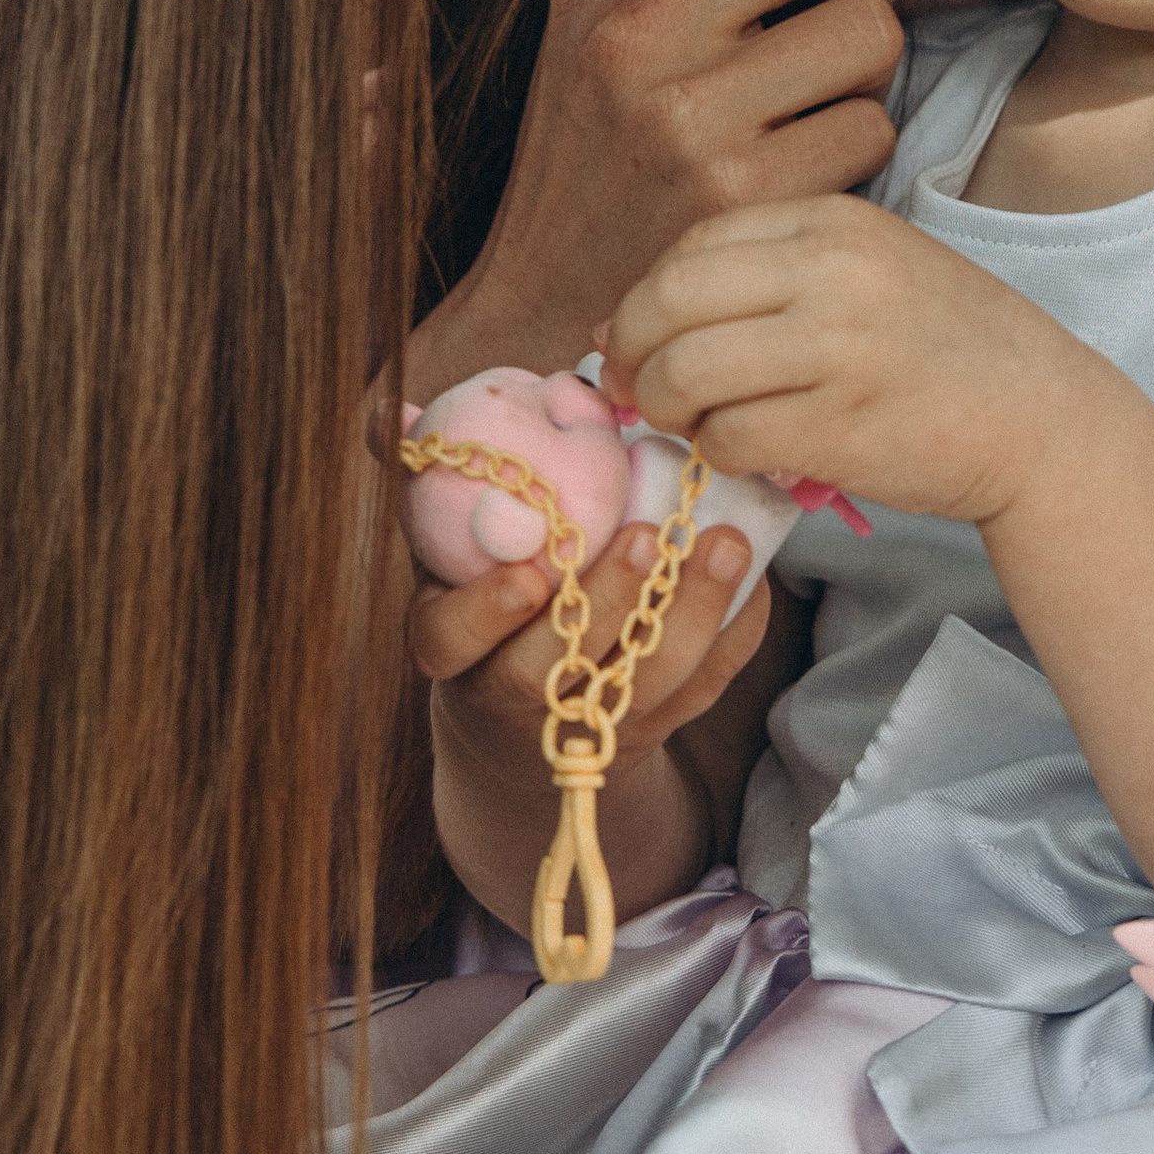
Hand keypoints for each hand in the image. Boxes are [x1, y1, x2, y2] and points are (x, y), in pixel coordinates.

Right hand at [407, 0, 904, 400]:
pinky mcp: (745, 190)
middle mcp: (636, 22)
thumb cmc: (593, 158)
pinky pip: (872, 126)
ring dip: (854, 75)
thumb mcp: (607, 28)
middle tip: (805, 30)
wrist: (546, 322)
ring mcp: (690, 108)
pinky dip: (852, 154)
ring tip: (782, 116)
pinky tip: (789, 180)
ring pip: (868, 27)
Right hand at [411, 517, 774, 926]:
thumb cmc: (486, 624)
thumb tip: (399, 405)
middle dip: (608, 605)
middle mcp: (513, 704)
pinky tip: (755, 581)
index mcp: (453, 658)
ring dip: (691, 616)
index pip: (447, 642)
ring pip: (640, 688)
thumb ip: (445, 507)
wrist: (519, 747)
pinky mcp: (649, 738)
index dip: (486, 612)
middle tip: (651, 539)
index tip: (531, 573)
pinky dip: (733, 638)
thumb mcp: (446, 573)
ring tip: (724, 545)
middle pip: (555, 671)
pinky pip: (699, 694)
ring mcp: (587, 733)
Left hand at [603, 196, 1111, 529]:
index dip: (644, 297)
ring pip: (687, 370)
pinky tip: (739, 453)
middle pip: (672, 298)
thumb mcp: (868, 271)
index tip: (635, 339)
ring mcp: (840, 348)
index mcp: (834, 221)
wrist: (1044, 418)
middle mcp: (834, 272)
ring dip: (665, 407)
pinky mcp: (843, 426)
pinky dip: (715, 453)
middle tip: (634, 389)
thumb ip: (766, 278)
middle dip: (632, 350)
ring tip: (685, 423)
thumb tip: (625, 322)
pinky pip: (732, 436)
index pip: (694, 243)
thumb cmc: (944, 347)